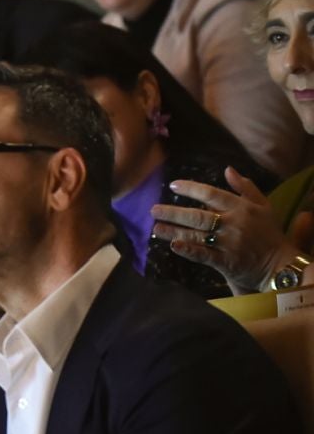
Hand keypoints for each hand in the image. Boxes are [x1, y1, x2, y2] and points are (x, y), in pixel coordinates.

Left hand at [151, 170, 310, 292]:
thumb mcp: (263, 206)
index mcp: (242, 208)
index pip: (211, 194)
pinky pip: (204, 255)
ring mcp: (229, 244)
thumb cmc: (268, 233)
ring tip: (156, 227)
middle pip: (198, 216)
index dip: (191, 189)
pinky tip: (173, 246)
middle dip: (174, 212)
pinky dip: (188, 251)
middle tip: (154, 210)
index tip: (172, 186)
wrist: (280, 264)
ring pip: (197, 235)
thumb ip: (246, 187)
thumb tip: (228, 169)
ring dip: (174, 231)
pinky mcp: (226, 262)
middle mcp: (234, 224)